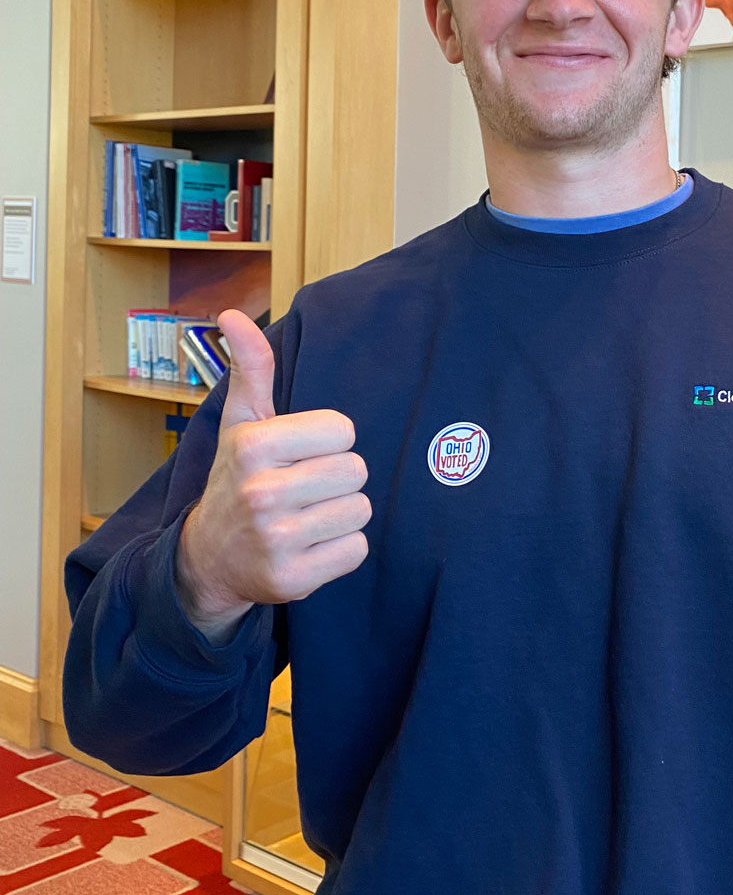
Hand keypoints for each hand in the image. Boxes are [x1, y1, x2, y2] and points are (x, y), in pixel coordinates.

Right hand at [175, 309, 370, 643]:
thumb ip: (251, 368)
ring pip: (361, 510)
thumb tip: (232, 314)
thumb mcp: (243, 422)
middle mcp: (261, 492)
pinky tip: (309, 546)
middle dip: (337, 478)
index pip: (345, 431)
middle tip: (304, 488)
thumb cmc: (239, 478)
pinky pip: (357, 550)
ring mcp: (276, 540)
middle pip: (357, 471)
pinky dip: (340, 549)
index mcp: (254, 445)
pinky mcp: (292, 580)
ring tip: (306, 516)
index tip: (301, 454)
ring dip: (341, 514)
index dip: (329, 442)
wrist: (209, 558)